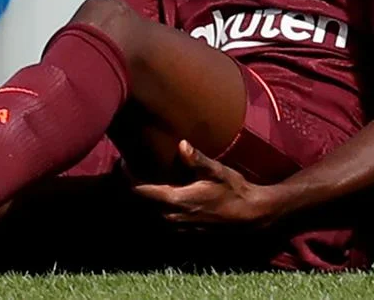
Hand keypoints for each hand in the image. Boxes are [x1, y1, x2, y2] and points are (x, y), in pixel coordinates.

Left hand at [132, 140, 279, 227]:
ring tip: (133, 178)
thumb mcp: (217, 171)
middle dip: (128, 187)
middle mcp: (173, 216)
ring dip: (138, 198)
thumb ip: (197, 159)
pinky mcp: (183, 229)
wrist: (250, 214)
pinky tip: (152, 193)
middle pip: (139, 204)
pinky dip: (149, 207)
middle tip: (123, 167)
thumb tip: (182, 144)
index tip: (122, 162)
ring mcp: (177, 225)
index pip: (141, 192)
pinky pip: (158, 219)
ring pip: (147, 213)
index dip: (127, 178)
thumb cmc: (234, 189)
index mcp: (177, 200)